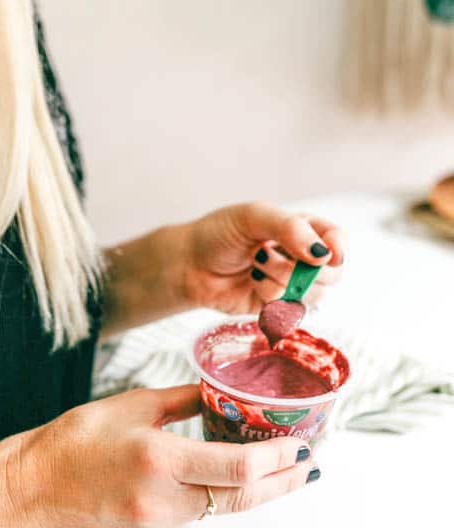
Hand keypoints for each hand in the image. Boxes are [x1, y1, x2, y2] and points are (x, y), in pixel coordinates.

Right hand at [10, 384, 318, 527]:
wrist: (38, 484)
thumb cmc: (78, 439)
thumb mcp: (135, 405)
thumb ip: (184, 399)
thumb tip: (219, 390)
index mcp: (159, 458)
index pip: (236, 468)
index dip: (277, 460)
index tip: (299, 445)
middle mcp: (163, 498)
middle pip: (242, 497)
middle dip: (283, 482)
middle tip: (310, 464)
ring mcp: (160, 521)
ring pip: (224, 507)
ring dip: (258, 489)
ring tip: (284, 468)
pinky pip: (200, 512)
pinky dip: (224, 494)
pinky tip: (235, 477)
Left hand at [181, 202, 344, 315]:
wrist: (189, 264)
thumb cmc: (219, 234)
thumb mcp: (252, 217)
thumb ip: (289, 227)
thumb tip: (321, 252)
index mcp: (302, 228)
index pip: (336, 239)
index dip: (337, 248)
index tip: (326, 254)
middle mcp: (301, 257)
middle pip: (332, 273)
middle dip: (303, 268)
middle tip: (267, 254)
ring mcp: (291, 284)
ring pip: (312, 294)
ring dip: (281, 280)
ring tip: (255, 265)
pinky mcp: (277, 307)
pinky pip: (290, 310)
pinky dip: (270, 299)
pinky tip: (252, 284)